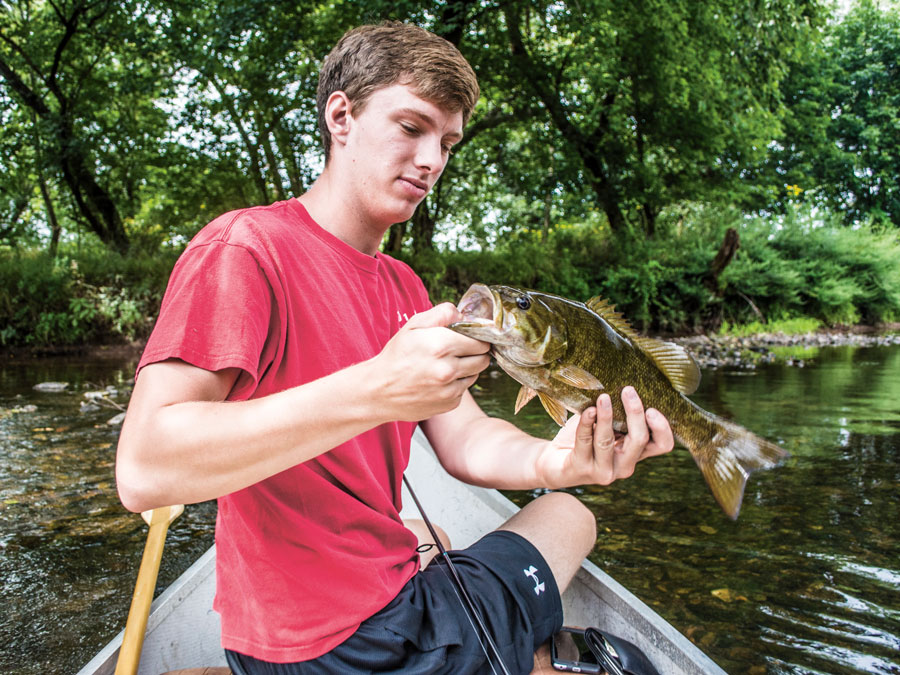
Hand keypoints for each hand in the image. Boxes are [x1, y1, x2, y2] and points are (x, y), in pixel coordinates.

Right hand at [369, 303, 490, 421]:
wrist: (379, 390)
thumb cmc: (397, 355)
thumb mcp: (413, 326)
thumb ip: (441, 314)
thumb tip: (462, 314)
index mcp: (441, 345)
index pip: (480, 341)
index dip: (477, 338)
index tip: (470, 337)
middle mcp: (448, 369)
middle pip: (483, 359)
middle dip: (476, 353)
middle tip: (461, 350)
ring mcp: (449, 389)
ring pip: (475, 374)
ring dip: (467, 368)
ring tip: (446, 365)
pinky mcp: (449, 403)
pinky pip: (463, 390)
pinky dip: (456, 384)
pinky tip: (439, 380)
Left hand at [537, 386, 673, 487]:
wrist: (555, 464)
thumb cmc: (585, 439)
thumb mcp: (607, 426)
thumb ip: (618, 413)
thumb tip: (623, 381)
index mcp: (636, 453)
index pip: (662, 445)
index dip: (662, 428)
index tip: (652, 408)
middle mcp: (625, 465)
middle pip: (639, 440)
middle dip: (635, 412)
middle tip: (628, 390)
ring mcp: (604, 471)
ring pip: (608, 441)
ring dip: (606, 416)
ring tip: (603, 397)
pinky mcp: (582, 469)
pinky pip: (585, 442)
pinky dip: (586, 423)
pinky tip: (587, 411)